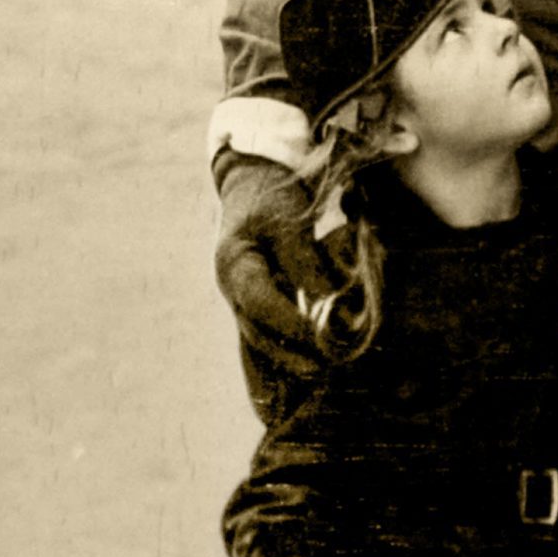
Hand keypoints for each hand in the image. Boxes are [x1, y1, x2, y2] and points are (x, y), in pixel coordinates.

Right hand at [214, 154, 326, 382]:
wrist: (253, 179)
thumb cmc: (271, 195)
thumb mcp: (288, 220)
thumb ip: (304, 259)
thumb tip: (325, 297)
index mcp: (235, 265)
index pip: (260, 303)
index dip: (288, 324)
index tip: (317, 339)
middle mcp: (232, 287)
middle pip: (256, 331)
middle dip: (288, 354)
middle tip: (322, 369)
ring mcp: (240, 295)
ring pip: (259, 338)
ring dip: (285, 359)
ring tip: (315, 377)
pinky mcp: (255, 298)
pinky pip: (264, 334)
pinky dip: (279, 353)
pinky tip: (297, 373)